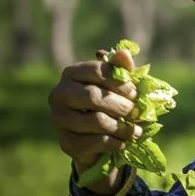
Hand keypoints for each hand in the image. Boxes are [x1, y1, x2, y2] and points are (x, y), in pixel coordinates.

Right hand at [48, 48, 140, 195]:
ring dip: (121, 127)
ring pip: (96, 121)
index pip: (96, 70)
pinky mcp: (65, 142)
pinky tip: (123, 142)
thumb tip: (124, 53)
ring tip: (135, 131)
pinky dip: (114, 142)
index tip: (134, 92)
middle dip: (120, 105)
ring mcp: (59, 119)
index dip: (120, 82)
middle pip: (93, 96)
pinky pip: (94, 142)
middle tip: (135, 112)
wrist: (99, 138)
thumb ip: (122, 69)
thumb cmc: (112, 102)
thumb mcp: (120, 84)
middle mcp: (59, 94)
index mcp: (72, 73)